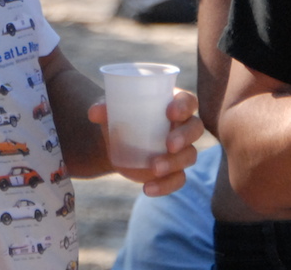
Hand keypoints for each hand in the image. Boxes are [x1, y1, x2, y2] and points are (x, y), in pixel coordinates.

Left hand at [89, 88, 204, 196]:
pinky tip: (148, 189)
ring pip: (189, 156)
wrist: (115, 141)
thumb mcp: (111, 108)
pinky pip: (178, 180)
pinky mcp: (173, 171)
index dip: (184, 106)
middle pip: (195, 129)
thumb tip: (94, 112)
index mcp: (172, 103)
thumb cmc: (120, 114)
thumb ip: (104, 108)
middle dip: (184, 137)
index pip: (188, 101)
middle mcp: (182, 126)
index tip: (171, 112)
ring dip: (174, 163)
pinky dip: (165, 186)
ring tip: (154, 168)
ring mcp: (180, 150)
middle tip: (169, 144)